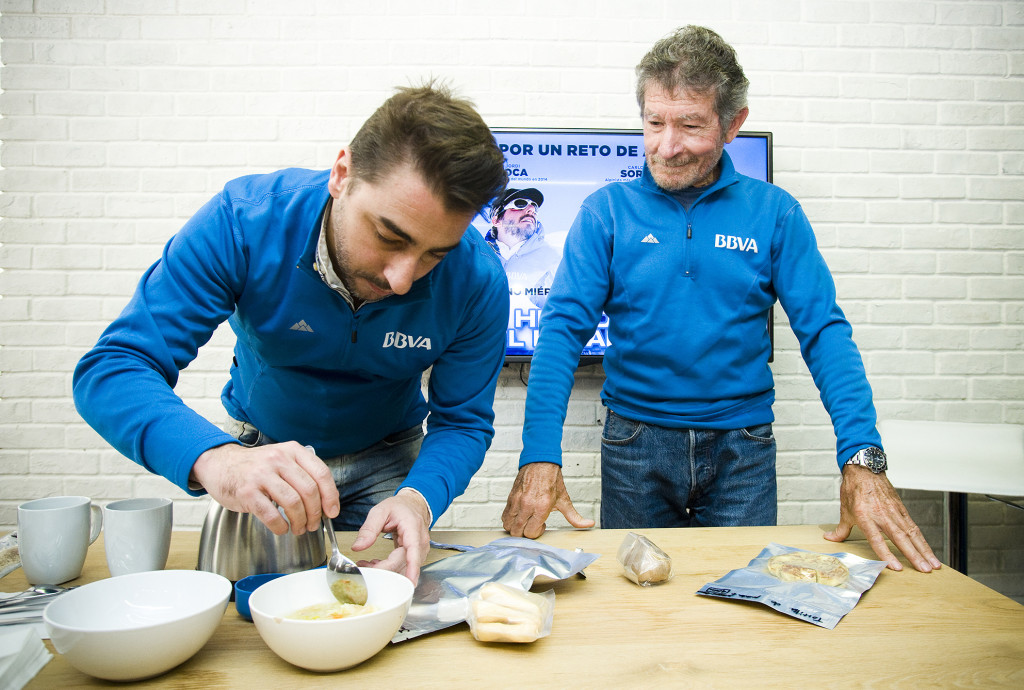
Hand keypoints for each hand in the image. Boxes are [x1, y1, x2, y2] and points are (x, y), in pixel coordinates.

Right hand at [190, 442, 338, 535]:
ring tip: (298, 528)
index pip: (321, 473)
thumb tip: (325, 501)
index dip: (330, 496)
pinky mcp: (247, 492)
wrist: (220, 464)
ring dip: (300, 521)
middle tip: (313, 524)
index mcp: (292, 451)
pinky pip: (272, 514)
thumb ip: (302, 473)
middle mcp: (278, 460)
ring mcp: (262, 475)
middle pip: (309, 490)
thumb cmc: (255, 467)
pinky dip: (281, 526)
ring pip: (293, 503)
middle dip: (315, 513)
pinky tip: (282, 528)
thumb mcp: (281, 459)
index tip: (332, 511)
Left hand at [351, 489, 430, 585]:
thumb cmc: (400, 507)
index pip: (413, 551)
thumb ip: (368, 529)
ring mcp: (420, 551)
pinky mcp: (415, 557)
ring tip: (367, 563)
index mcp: (412, 528)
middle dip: (383, 570)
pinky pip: (402, 568)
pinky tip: (376, 563)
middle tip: (364, 567)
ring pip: (403, 569)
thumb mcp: (380, 511)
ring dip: (385, 571)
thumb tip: (358, 547)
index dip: (411, 568)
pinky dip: (388, 569)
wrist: (413, 504)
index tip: (408, 581)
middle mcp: (420, 542)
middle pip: (404, 564)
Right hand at [502, 462, 594, 538]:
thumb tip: (589, 524)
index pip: (531, 533)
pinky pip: (504, 516)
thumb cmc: (551, 480)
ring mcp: (517, 501)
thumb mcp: (564, 500)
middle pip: (517, 532)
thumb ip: (575, 517)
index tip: (542, 525)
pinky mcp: (510, 498)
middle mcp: (527, 505)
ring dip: (516, 528)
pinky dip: (509, 520)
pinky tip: (519, 515)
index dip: (536, 532)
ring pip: (508, 525)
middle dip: (525, 533)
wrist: (540, 462)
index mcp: (542, 507)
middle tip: (532, 524)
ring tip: (525, 520)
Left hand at [824, 465, 942, 572]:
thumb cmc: (853, 489)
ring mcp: (894, 512)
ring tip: (933, 565)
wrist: (864, 470)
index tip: (897, 567)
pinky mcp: (902, 509)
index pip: (877, 539)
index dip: (886, 554)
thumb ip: (841, 529)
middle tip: (925, 570)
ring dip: (923, 551)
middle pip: (900, 538)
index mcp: (865, 516)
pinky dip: (922, 540)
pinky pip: (914, 527)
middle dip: (914, 555)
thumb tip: (830, 539)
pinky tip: (929, 551)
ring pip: (912, 534)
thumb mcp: (844, 510)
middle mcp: (882, 515)